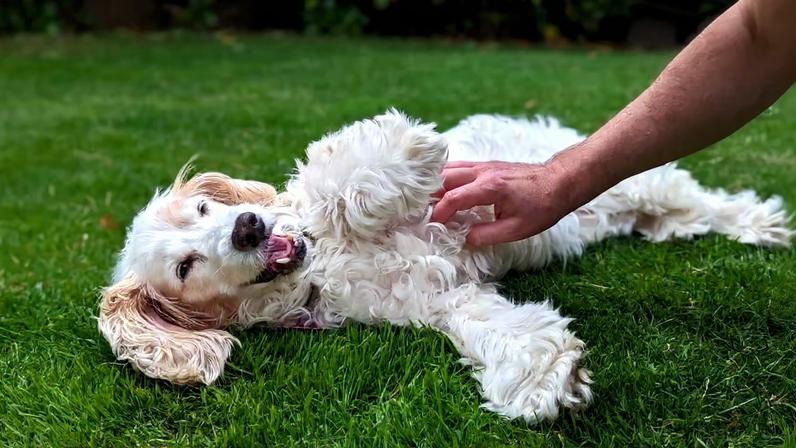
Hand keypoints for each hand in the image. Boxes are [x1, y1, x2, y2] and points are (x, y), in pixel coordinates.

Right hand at [431, 160, 574, 245]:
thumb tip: (464, 239)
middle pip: (445, 178)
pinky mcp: (486, 165)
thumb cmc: (542, 206)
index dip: (439, 212)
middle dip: (430, 196)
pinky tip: (442, 189)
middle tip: (421, 212)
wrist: (559, 182)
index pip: (453, 197)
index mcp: (490, 187)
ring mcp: (484, 165)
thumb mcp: (517, 229)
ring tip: (427, 202)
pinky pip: (459, 167)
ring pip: (449, 169)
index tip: (432, 225)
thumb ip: (487, 235)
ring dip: (435, 185)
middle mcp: (483, 172)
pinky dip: (446, 177)